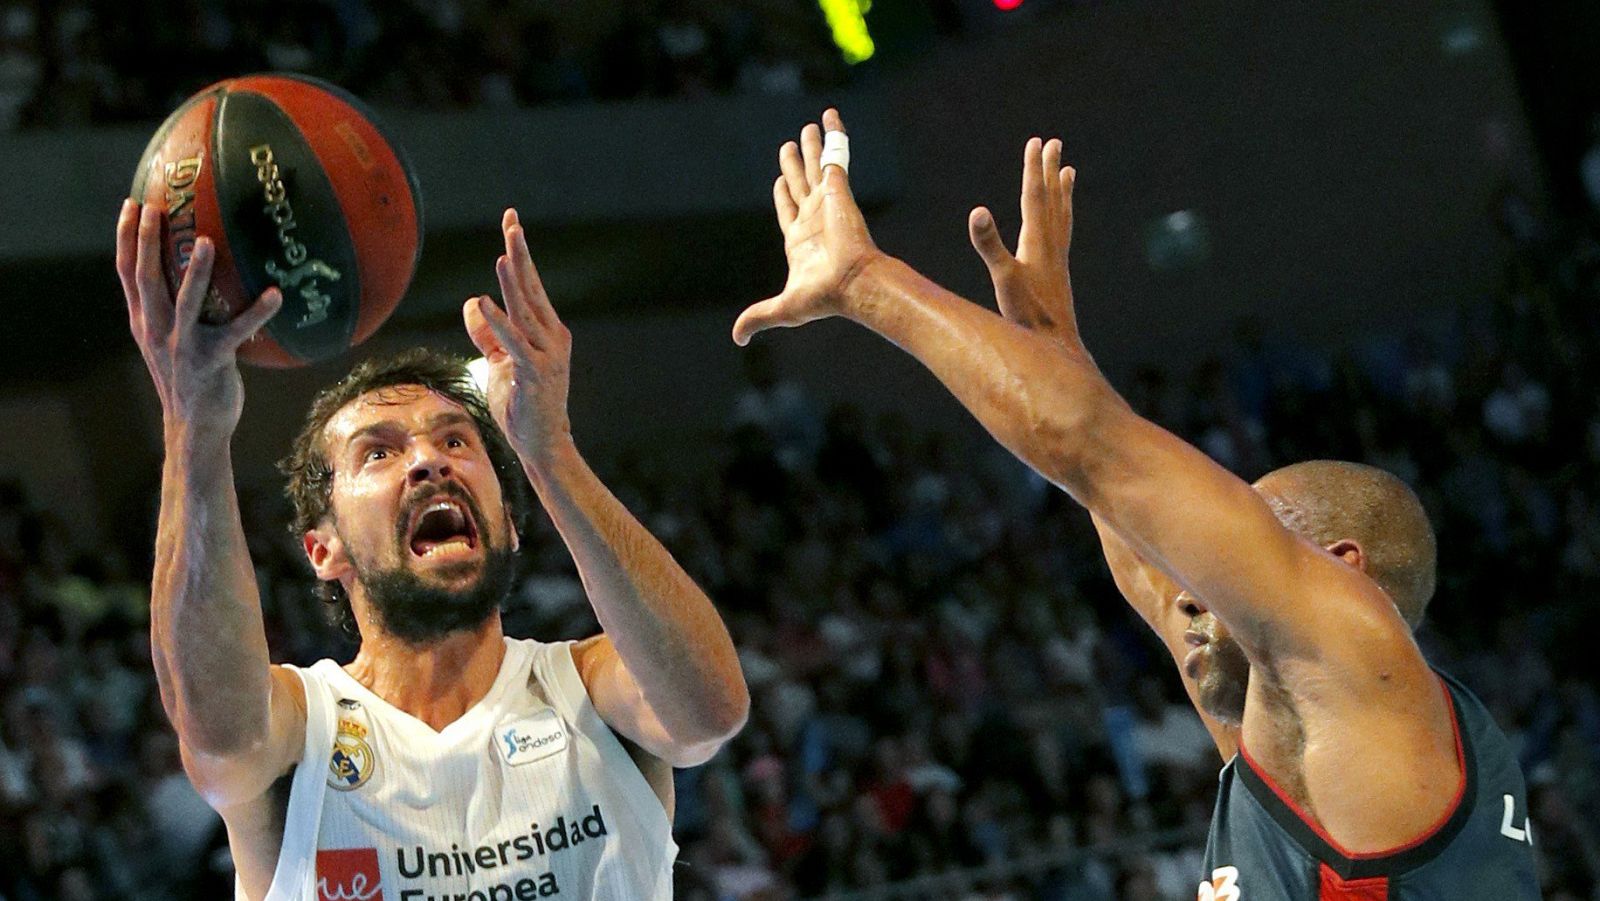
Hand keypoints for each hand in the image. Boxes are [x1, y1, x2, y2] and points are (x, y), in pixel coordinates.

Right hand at [116, 199, 282, 435]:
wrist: (195, 425)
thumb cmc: (191, 377)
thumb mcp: (171, 341)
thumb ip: (174, 310)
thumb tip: (197, 271)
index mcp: (144, 321)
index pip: (126, 273)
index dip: (126, 238)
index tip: (131, 204)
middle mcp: (156, 330)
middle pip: (145, 278)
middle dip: (147, 241)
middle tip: (155, 207)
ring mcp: (181, 346)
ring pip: (184, 301)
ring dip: (195, 271)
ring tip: (207, 242)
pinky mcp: (211, 361)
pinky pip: (237, 332)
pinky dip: (257, 313)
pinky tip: (276, 295)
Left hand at [463, 208, 572, 463]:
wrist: (543, 443)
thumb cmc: (523, 404)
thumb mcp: (501, 362)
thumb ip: (488, 333)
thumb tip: (473, 302)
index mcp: (547, 331)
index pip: (531, 285)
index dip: (520, 253)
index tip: (512, 222)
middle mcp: (552, 337)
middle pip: (532, 288)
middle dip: (521, 253)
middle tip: (512, 221)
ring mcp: (546, 354)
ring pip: (526, 310)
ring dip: (513, 282)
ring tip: (504, 253)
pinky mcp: (534, 372)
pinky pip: (513, 342)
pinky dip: (498, 322)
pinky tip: (484, 303)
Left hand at [732, 108, 881, 345]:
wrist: (852, 284)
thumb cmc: (823, 297)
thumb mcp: (782, 308)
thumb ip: (758, 316)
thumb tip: (737, 338)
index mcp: (799, 239)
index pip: (788, 210)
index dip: (782, 195)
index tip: (779, 180)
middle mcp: (813, 216)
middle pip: (800, 183)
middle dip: (794, 165)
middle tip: (789, 145)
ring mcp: (826, 200)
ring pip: (816, 165)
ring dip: (812, 146)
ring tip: (808, 127)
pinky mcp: (838, 188)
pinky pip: (835, 153)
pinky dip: (833, 133)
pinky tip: (829, 115)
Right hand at [968, 137, 1082, 351]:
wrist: (1056, 344)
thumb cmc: (1029, 315)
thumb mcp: (1004, 278)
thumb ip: (990, 245)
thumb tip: (977, 211)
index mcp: (1038, 242)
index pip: (1034, 197)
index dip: (1033, 169)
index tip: (1036, 141)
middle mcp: (1052, 245)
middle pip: (1052, 199)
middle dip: (1050, 170)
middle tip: (1054, 142)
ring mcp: (1057, 259)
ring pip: (1061, 215)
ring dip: (1062, 191)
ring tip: (1068, 171)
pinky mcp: (1058, 273)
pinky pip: (1062, 234)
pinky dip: (1062, 219)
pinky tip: (1060, 223)